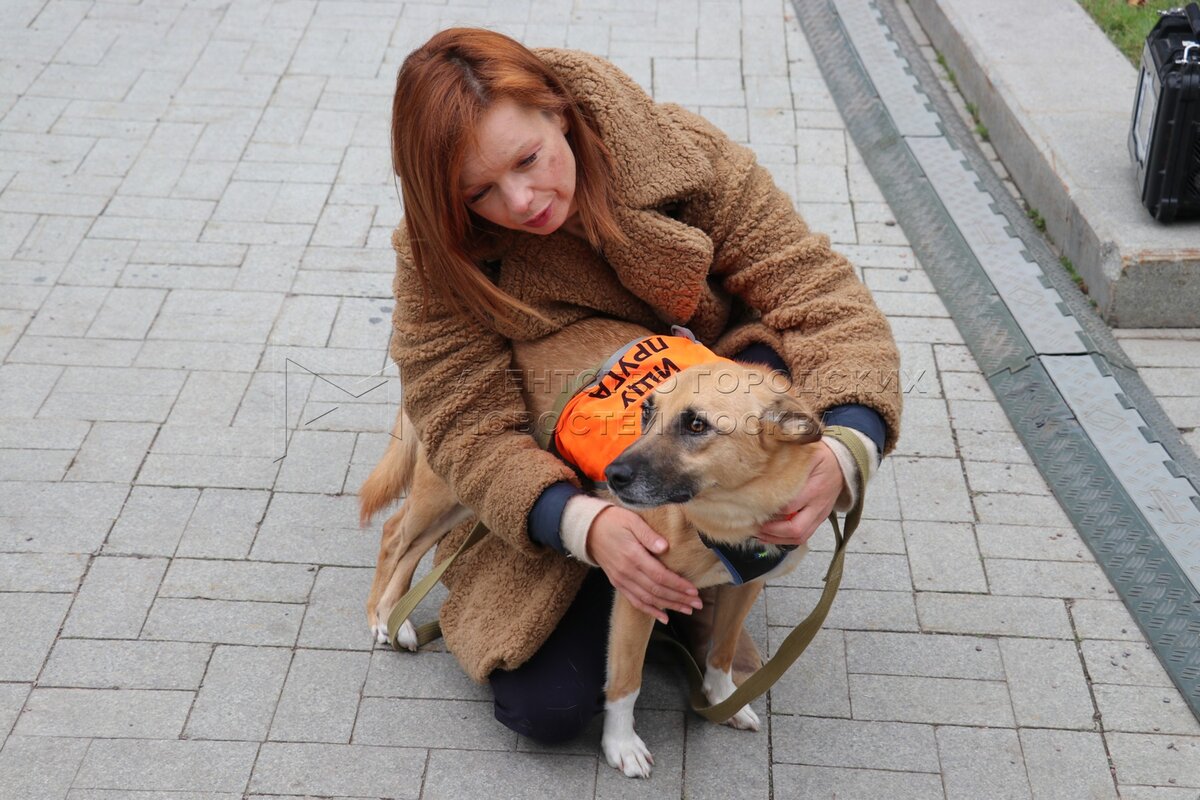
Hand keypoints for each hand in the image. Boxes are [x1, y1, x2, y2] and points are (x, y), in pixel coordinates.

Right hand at [587, 506, 701, 623]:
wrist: (589, 530)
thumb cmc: (614, 521)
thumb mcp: (631, 520)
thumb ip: (648, 534)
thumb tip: (665, 547)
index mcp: (632, 555)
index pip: (659, 575)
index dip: (678, 585)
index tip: (694, 590)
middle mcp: (627, 572)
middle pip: (657, 590)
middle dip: (679, 598)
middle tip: (697, 604)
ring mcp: (621, 580)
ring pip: (648, 599)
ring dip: (669, 606)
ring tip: (687, 610)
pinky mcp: (618, 584)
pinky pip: (635, 601)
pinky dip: (650, 611)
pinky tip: (664, 617)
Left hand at [757, 441, 844, 547]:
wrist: (845, 464)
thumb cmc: (823, 456)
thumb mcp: (810, 450)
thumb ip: (792, 454)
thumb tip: (769, 450)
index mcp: (815, 487)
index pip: (790, 505)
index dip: (771, 509)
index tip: (752, 506)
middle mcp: (818, 505)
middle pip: (796, 528)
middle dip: (772, 531)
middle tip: (754, 525)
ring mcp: (819, 515)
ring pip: (800, 537)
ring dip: (777, 539)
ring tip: (758, 534)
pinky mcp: (819, 520)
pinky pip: (804, 537)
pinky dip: (785, 541)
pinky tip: (769, 536)